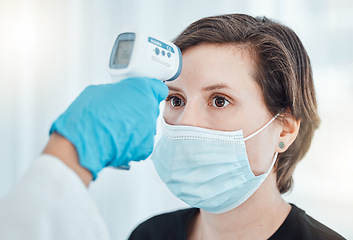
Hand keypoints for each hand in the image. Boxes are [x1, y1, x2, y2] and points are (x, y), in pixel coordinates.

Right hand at [49, 77, 167, 179]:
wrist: (84, 141)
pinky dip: (132, 143)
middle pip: (149, 108)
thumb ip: (116, 92)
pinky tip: (117, 140)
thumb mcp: (99, 90)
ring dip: (134, 127)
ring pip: (146, 126)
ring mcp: (150, 128)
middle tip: (121, 113)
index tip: (143, 94)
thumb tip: (115, 96)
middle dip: (138, 110)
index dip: (149, 91)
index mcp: (142, 89)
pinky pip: (142, 143)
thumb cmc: (88, 115)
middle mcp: (150, 108)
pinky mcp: (146, 147)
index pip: (157, 88)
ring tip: (116, 129)